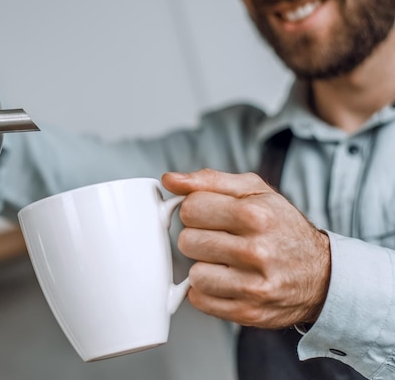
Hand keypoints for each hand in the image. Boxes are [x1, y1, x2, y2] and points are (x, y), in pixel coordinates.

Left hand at [162, 169, 330, 328]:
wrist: (322, 275)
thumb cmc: (281, 227)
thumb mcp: (254, 191)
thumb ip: (208, 181)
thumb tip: (170, 180)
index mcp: (255, 215)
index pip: (190, 209)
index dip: (196, 211)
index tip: (209, 215)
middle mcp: (256, 251)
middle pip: (187, 241)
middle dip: (198, 238)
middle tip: (220, 239)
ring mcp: (253, 286)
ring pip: (193, 274)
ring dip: (203, 268)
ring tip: (225, 262)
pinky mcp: (248, 312)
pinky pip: (200, 300)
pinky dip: (207, 291)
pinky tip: (227, 281)